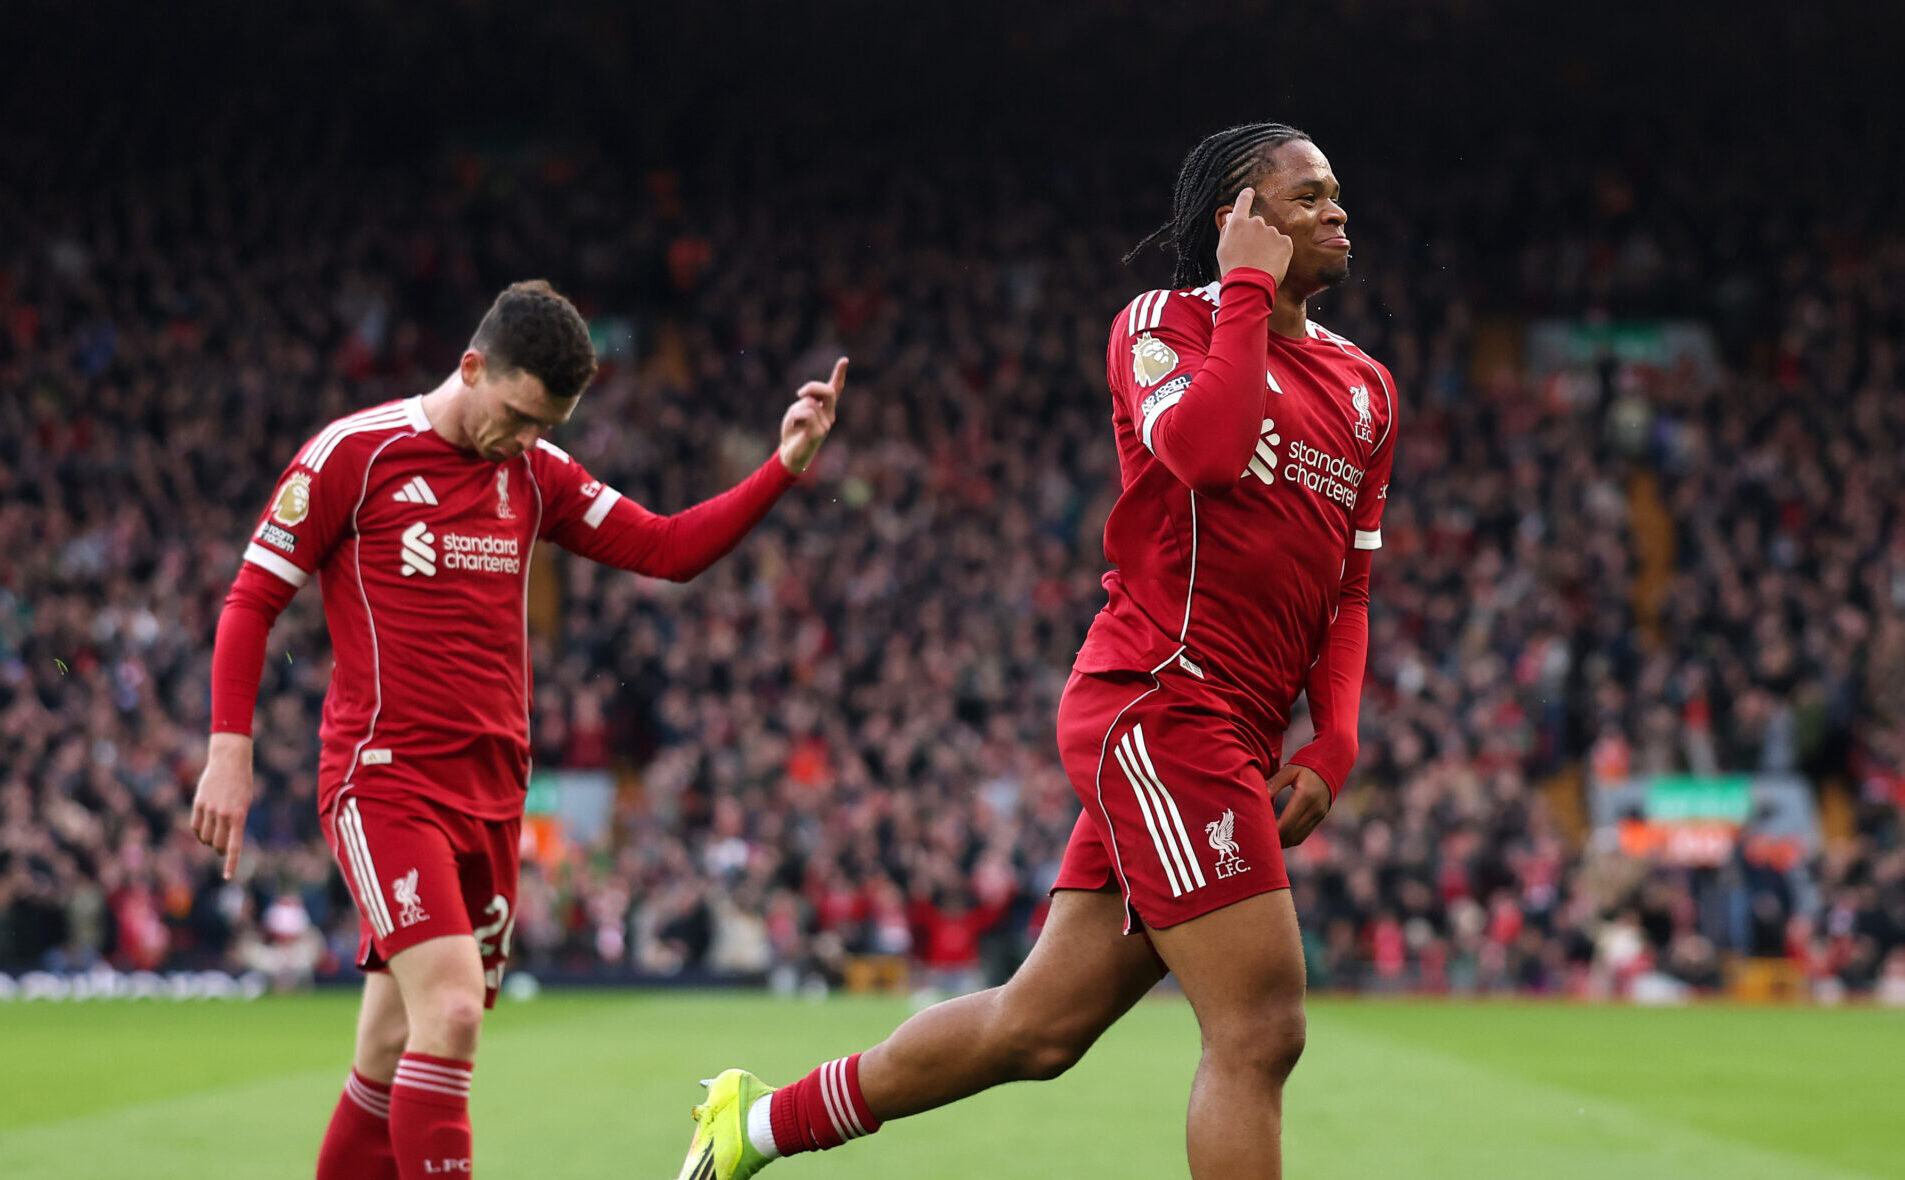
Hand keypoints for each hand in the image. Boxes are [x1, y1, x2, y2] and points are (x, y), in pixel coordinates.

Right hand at [191, 733, 255, 879]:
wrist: (230, 760)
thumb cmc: (242, 783)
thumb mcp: (246, 803)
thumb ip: (236, 822)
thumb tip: (224, 843)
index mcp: (239, 815)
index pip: (234, 846)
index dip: (231, 863)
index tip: (227, 877)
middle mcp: (223, 814)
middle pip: (217, 844)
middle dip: (220, 849)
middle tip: (222, 847)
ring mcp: (209, 809)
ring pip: (205, 837)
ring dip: (209, 841)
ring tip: (214, 835)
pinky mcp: (198, 803)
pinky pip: (195, 826)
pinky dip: (199, 832)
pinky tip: (204, 830)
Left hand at [778, 357, 846, 474]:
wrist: (791, 454)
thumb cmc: (793, 431)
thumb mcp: (797, 410)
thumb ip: (807, 401)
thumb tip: (811, 398)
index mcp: (825, 408)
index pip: (835, 389)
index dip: (839, 374)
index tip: (844, 360)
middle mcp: (829, 415)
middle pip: (829, 391)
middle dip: (813, 387)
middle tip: (799, 394)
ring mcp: (826, 425)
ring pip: (811, 403)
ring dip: (796, 410)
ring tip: (795, 423)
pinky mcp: (818, 433)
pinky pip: (806, 414)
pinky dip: (795, 418)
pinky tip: (795, 428)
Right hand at [1214, 188, 1292, 285]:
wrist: (1249, 285)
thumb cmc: (1232, 269)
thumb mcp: (1222, 249)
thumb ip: (1227, 230)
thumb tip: (1230, 216)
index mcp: (1238, 223)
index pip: (1243, 202)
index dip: (1246, 196)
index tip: (1250, 192)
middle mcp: (1256, 223)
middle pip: (1258, 224)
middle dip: (1256, 236)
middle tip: (1251, 254)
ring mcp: (1272, 231)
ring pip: (1271, 236)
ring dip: (1268, 246)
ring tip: (1261, 263)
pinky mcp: (1285, 242)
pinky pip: (1283, 244)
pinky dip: (1279, 253)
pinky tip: (1271, 264)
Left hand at [1267, 763, 1330, 847]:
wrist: (1331, 765)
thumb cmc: (1306, 766)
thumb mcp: (1289, 770)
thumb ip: (1274, 783)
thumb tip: (1259, 794)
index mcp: (1305, 796)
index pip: (1287, 822)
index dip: (1273, 831)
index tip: (1259, 833)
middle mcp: (1314, 809)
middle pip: (1292, 833)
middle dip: (1275, 840)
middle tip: (1259, 840)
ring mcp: (1318, 815)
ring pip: (1297, 837)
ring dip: (1282, 842)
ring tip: (1266, 841)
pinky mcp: (1319, 818)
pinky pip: (1303, 835)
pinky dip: (1290, 839)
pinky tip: (1279, 838)